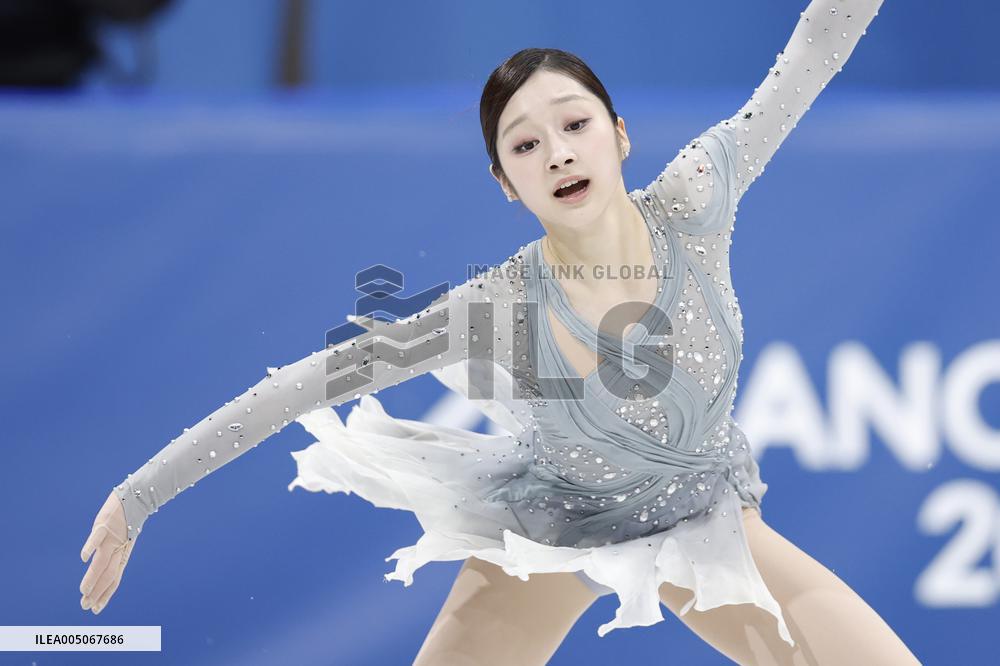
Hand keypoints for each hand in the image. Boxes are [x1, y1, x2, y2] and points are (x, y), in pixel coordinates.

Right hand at [79, 490, 135, 613]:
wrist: (135, 498)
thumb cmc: (125, 520)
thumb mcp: (120, 541)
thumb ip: (110, 555)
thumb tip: (98, 569)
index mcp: (122, 554)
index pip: (114, 579)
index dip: (105, 595)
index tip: (96, 609)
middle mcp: (118, 549)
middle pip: (108, 575)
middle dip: (96, 593)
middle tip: (85, 607)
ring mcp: (112, 537)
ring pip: (102, 562)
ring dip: (92, 578)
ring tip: (83, 592)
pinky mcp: (105, 524)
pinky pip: (97, 537)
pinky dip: (90, 546)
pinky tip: (83, 558)